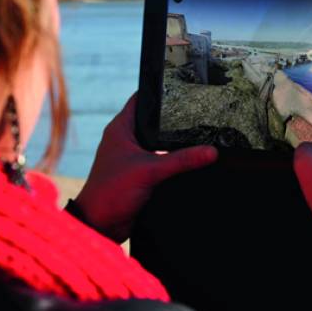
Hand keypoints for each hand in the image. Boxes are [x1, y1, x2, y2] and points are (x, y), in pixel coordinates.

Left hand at [73, 93, 217, 242]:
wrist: (100, 226)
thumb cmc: (111, 192)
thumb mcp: (149, 171)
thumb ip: (181, 160)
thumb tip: (211, 151)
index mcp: (121, 128)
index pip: (142, 99)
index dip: (161, 91)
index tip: (185, 84)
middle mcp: (127, 139)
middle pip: (156, 121)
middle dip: (177, 118)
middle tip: (202, 109)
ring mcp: (135, 157)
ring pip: (161, 143)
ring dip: (178, 142)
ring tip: (205, 132)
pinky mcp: (142, 174)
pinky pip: (163, 162)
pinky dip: (176, 161)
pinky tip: (195, 159)